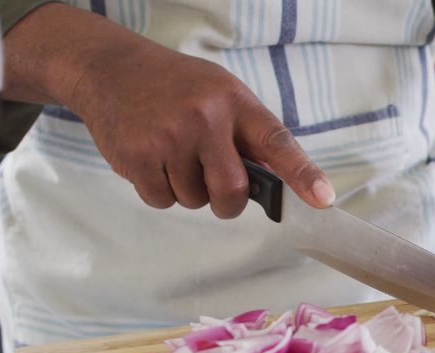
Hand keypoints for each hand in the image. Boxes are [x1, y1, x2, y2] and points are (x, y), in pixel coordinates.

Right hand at [4, 4, 333, 217]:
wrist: (111, 68)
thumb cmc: (178, 88)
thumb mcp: (222, 95)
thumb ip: (250, 137)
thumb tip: (277, 185)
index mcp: (235, 102)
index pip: (277, 142)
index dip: (303, 175)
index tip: (323, 200)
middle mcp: (204, 117)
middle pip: (231, 191)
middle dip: (227, 203)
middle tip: (217, 189)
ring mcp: (168, 136)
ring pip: (194, 200)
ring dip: (188, 191)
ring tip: (174, 156)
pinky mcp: (137, 154)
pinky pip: (162, 200)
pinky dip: (160, 191)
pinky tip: (153, 160)